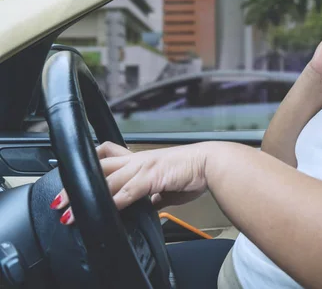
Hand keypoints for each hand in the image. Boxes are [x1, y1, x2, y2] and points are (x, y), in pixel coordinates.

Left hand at [49, 141, 207, 224]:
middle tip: (59, 201)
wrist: (212, 164)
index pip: (107, 159)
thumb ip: (156, 196)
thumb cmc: (195, 172)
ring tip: (70, 213)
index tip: (73, 182)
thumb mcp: (169, 186)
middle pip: (97, 167)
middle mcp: (138, 160)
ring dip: (85, 197)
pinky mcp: (152, 177)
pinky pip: (127, 190)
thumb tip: (149, 207)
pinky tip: (103, 211)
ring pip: (106, 180)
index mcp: (141, 161)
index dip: (88, 169)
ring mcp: (143, 167)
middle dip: (76, 183)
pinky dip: (113, 201)